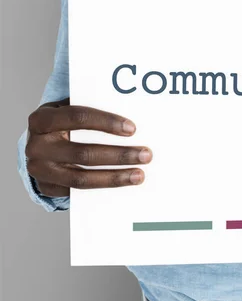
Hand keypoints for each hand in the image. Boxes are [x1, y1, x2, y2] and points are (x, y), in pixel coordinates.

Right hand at [26, 98, 151, 196]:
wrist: (39, 143)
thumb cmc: (63, 122)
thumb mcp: (69, 109)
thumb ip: (92, 108)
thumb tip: (132, 115)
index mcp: (42, 119)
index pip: (77, 117)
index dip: (106, 122)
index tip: (132, 129)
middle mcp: (36, 146)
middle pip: (83, 153)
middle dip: (119, 155)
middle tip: (146, 155)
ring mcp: (39, 170)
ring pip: (81, 178)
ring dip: (114, 177)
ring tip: (139, 175)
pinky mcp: (46, 187)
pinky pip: (77, 192)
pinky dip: (101, 188)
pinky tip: (122, 183)